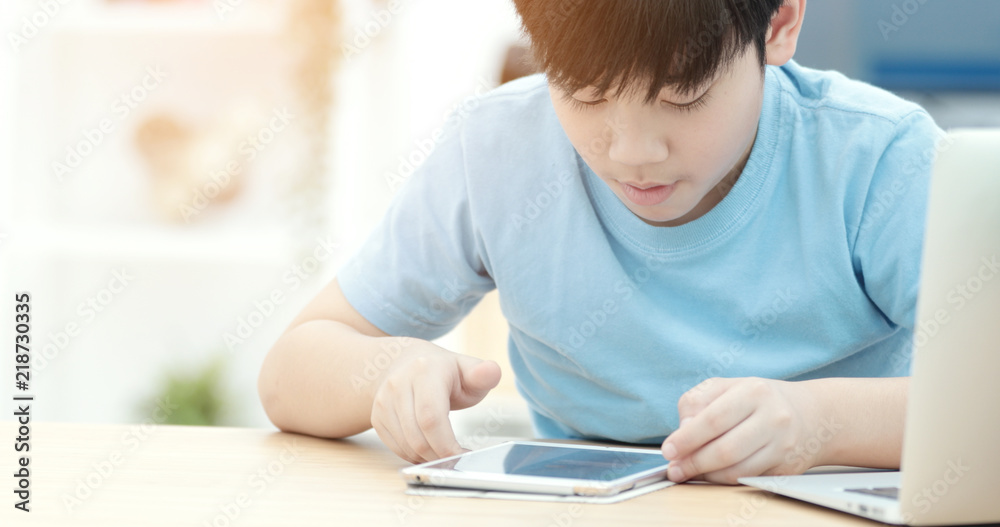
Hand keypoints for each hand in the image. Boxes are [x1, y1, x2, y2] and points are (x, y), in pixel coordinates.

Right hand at [370, 342, 501, 463]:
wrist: (406, 363)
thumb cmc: (444, 371)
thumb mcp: (468, 369)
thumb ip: (483, 374)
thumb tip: (493, 371)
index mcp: (425, 371)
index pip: (431, 417)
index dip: (446, 444)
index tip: (464, 455)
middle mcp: (398, 384)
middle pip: (418, 437)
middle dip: (440, 455)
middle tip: (458, 458)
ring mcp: (383, 401)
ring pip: (406, 445)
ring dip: (428, 458)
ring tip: (445, 452)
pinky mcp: (377, 416)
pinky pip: (396, 447)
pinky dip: (415, 455)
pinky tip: (429, 448)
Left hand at [660, 377, 833, 483]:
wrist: (811, 414)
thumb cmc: (759, 399)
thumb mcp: (726, 387)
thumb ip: (698, 402)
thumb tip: (682, 432)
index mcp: (753, 391)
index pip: (713, 419)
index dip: (686, 438)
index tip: (668, 450)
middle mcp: (773, 417)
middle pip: (724, 449)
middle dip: (693, 462)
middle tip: (674, 468)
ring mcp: (783, 444)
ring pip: (736, 469)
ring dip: (706, 475)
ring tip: (688, 472)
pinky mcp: (787, 467)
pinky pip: (747, 479)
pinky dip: (723, 480)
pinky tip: (711, 474)